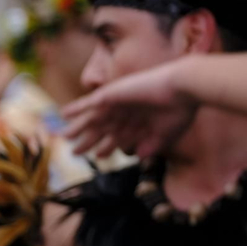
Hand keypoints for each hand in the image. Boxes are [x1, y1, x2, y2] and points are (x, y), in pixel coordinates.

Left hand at [64, 59, 198, 159]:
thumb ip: (151, 145)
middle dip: (89, 142)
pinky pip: (88, 103)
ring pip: (93, 119)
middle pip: (102, 130)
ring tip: (64, 137)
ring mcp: (118, 103)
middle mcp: (126, 113)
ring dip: (78, 128)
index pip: (119, 137)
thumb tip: (137, 157)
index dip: (108, 147)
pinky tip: (63, 114)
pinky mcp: (112, 95)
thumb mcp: (164, 134)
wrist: (183, 89)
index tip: (99, 156)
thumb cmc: (180, 110)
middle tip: (74, 153)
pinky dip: (76, 109)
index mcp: (139, 122)